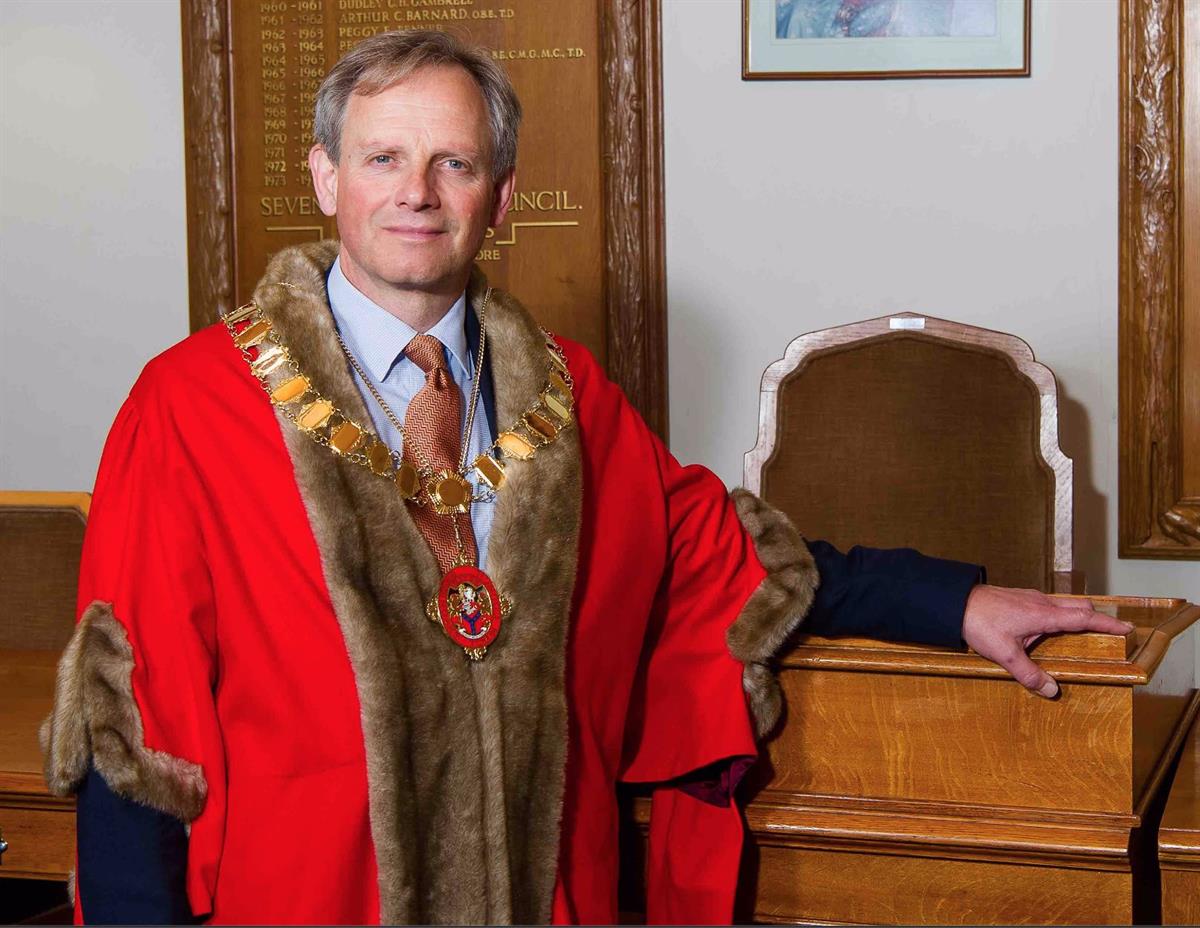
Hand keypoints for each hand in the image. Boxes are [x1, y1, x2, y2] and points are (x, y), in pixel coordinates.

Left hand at [961, 585, 1134, 697]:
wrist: (954, 601)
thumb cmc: (980, 623)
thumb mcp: (1005, 654)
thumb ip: (1029, 674)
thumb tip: (1052, 690)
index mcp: (1044, 615)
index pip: (1085, 618)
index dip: (1108, 624)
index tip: (1127, 628)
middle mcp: (1041, 603)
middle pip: (1079, 606)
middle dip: (1097, 618)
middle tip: (1111, 631)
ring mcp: (1030, 598)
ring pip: (1064, 603)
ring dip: (1078, 614)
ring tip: (1084, 631)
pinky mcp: (1019, 598)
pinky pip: (1048, 604)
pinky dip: (1060, 613)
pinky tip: (1050, 626)